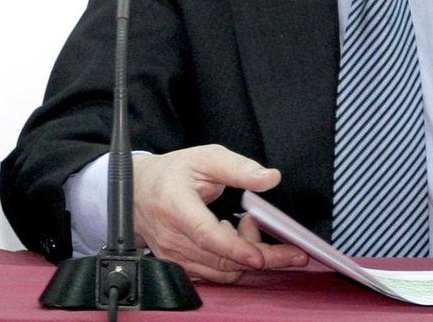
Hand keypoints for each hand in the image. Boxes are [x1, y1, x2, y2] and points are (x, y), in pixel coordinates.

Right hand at [131, 144, 308, 283]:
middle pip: (222, 260)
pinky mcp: (181, 268)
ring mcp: (175, 258)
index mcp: (177, 206)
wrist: (139, 193)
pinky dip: (234, 262)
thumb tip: (270, 179)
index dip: (235, 247)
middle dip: (262, 257)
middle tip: (293, 251)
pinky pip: (215, 275)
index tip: (259, 255)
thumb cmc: (173, 173)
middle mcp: (174, 239)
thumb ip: (239, 168)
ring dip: (248, 256)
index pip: (206, 235)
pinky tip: (237, 240)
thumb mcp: (206, 157)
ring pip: (222, 272)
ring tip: (250, 224)